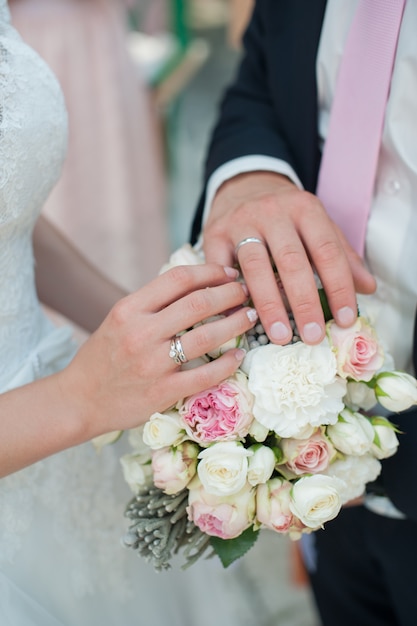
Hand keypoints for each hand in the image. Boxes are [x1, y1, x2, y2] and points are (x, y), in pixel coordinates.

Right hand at [59, 263, 256, 436]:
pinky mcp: (162, 392)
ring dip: (235, 324)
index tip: (227, 273)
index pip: (178, 279)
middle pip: (197, 303)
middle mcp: (140, 333)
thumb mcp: (119, 320)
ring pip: (206, 337)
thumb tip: (197, 286)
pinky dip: (228, 363)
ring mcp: (152, 364)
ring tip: (249, 317)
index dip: (209, 271)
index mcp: (128, 309)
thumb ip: (152, 304)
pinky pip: (205, 375)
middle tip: (245, 293)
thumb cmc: (102, 358)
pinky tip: (238, 354)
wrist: (79, 400)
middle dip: (229, 294)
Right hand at [203, 171, 375, 344]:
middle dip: (304, 302)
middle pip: (291, 261)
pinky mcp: (215, 233)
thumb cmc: (285, 215)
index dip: (339, 286)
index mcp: (305, 209)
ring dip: (269, 305)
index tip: (345, 319)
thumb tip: (368, 288)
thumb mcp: (317, 224)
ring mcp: (241, 222)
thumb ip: (342, 255)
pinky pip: (220, 268)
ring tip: (281, 335)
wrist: (243, 185)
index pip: (327, 251)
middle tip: (313, 335)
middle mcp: (273, 212)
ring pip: (255, 267)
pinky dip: (229, 294)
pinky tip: (239, 317)